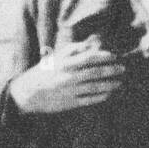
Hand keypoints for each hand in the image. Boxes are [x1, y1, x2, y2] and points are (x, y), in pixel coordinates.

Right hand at [8, 39, 124, 113]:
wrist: (26, 94)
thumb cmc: (43, 73)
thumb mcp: (54, 58)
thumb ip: (72, 50)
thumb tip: (90, 44)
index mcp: (64, 64)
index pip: (89, 57)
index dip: (104, 56)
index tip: (114, 55)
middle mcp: (68, 77)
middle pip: (96, 72)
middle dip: (112, 70)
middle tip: (123, 68)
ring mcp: (70, 91)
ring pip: (96, 87)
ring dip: (111, 84)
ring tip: (120, 82)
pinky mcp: (70, 103)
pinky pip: (91, 99)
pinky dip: (102, 96)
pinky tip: (109, 93)